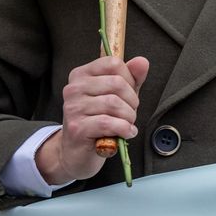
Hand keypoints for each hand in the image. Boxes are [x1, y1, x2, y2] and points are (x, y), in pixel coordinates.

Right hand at [35, 55, 149, 184]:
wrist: (76, 153)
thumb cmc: (98, 121)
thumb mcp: (117, 96)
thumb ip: (130, 78)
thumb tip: (142, 62)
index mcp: (81, 74)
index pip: (113, 63)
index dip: (129, 78)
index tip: (130, 93)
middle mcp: (74, 88)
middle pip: (116, 83)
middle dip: (132, 100)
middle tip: (130, 113)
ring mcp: (73, 107)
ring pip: (114, 103)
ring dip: (129, 117)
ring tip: (128, 124)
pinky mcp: (77, 127)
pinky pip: (109, 123)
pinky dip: (124, 129)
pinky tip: (126, 133)